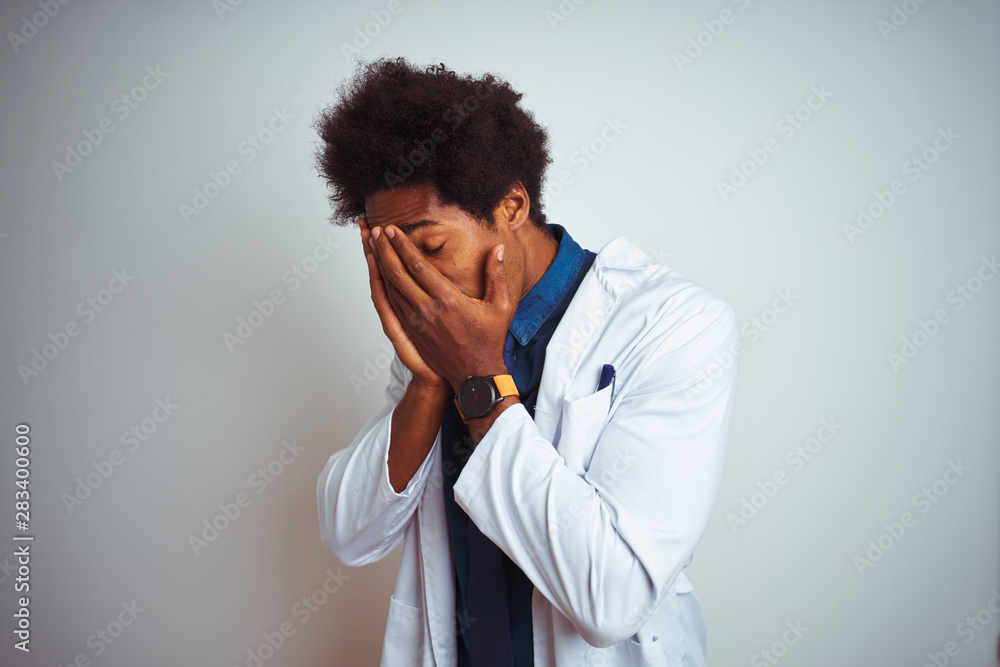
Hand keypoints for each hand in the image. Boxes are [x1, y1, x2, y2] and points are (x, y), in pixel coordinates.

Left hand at [367, 222, 514, 393]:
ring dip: (380, 266)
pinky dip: (382, 286)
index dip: (402, 246)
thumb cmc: (489, 341)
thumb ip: (497, 275)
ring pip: (390, 289)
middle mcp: (428, 311)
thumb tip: (496, 249)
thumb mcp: (501, 307)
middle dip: (384, 250)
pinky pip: (391, 305)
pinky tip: (378, 273)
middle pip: (397, 275)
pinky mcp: (411, 332)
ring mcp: (416, 323)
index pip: (418, 267)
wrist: (475, 376)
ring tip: (372, 246)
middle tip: (375, 231)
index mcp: (449, 301)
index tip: (392, 229)